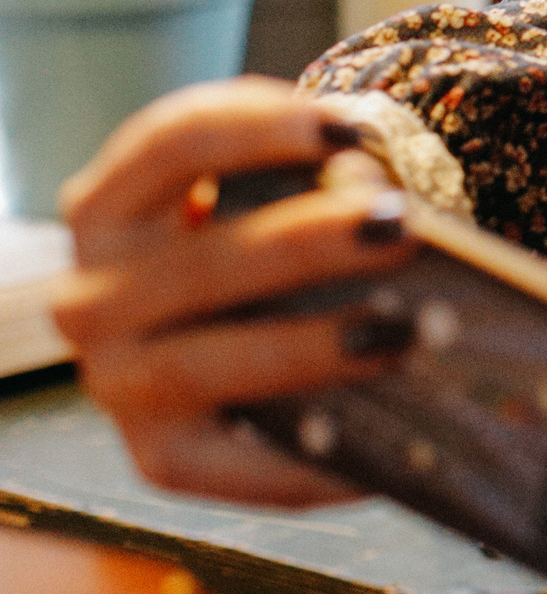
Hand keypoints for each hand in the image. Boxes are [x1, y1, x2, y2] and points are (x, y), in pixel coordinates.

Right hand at [49, 78, 421, 506]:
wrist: (249, 338)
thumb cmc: (274, 248)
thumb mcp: (284, 198)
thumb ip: (323, 183)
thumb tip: (372, 196)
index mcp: (113, 206)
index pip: (173, 143)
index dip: (261, 127)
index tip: (355, 127)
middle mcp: (93, 295)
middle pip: (199, 262)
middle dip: (307, 244)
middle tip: (400, 230)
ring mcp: (118, 381)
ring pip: (202, 365)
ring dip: (310, 348)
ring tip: (406, 333)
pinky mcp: (160, 457)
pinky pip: (230, 465)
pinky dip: (308, 460)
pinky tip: (381, 450)